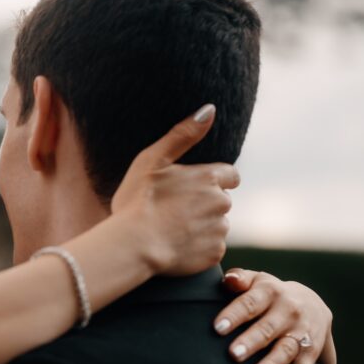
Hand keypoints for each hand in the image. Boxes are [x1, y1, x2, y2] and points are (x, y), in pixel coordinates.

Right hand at [111, 104, 239, 275]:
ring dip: (201, 226)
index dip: (213, 180)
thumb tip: (210, 109)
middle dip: (204, 204)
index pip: (230, 175)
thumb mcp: (153, 159)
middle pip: (220, 201)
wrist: (134, 245)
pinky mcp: (214, 254)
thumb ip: (183, 134)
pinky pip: (211, 248)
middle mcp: (221, 203)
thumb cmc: (138, 200)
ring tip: (172, 229)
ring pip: (215, 225)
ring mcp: (219, 230)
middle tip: (174, 210)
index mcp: (209, 178)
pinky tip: (176, 246)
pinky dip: (198, 248)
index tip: (194, 188)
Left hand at [213, 268, 335, 363]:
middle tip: (233, 354)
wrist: (312, 303)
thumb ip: (239, 279)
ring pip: (286, 349)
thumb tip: (228, 280)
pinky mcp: (311, 351)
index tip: (217, 328)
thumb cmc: (268, 293)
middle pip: (267, 328)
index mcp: (270, 292)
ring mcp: (301, 332)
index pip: (249, 303)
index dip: (234, 315)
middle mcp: (288, 311)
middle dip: (251, 341)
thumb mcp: (256, 280)